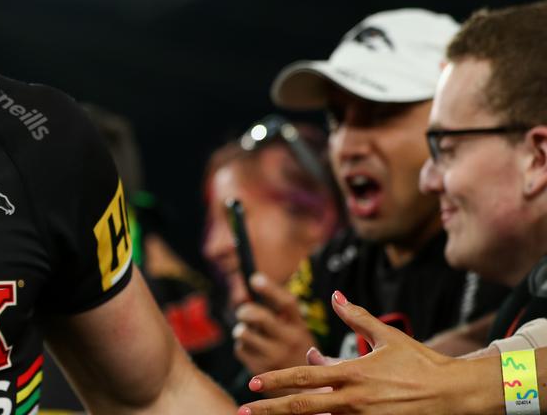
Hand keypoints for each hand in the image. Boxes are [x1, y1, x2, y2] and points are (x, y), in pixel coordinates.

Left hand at [233, 273, 317, 377]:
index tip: (254, 278)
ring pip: (244, 333)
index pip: (287, 303)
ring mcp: (274, 357)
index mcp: (300, 329)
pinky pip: (240, 350)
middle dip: (245, 310)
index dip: (270, 289)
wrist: (305, 393)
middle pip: (259, 316)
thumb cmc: (297, 355)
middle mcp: (289, 342)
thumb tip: (254, 285)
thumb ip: (281, 316)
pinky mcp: (260, 370)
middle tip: (242, 312)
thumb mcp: (299, 334)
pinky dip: (242, 347)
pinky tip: (253, 351)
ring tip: (247, 333)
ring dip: (241, 330)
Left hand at [239, 291, 499, 414]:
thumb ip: (356, 317)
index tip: (252, 382)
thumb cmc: (420, 363)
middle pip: (302, 406)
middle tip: (243, 409)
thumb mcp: (387, 336)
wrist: (454, 393)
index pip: (304, 375)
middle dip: (270, 409)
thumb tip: (335, 296)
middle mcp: (354, 399)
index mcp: (352, 372)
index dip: (276, 379)